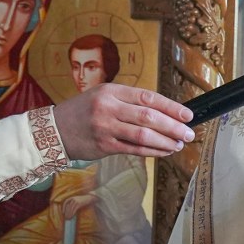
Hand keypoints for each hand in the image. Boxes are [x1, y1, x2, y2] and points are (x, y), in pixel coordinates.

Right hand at [53, 84, 193, 160]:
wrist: (53, 130)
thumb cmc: (84, 111)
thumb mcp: (103, 96)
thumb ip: (130, 101)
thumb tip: (166, 111)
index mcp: (111, 91)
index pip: (148, 97)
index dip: (171, 107)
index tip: (188, 114)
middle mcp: (108, 108)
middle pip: (149, 117)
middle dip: (174, 126)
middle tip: (189, 133)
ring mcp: (105, 127)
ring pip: (143, 135)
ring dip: (166, 141)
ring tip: (179, 144)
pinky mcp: (104, 145)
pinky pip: (135, 150)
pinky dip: (153, 151)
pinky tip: (165, 151)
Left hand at [61, 194, 95, 219]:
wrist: (89, 198)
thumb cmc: (83, 200)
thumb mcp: (77, 199)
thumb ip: (73, 203)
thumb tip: (69, 209)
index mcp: (72, 197)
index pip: (65, 202)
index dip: (63, 207)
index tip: (63, 212)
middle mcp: (73, 199)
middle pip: (68, 207)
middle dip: (67, 212)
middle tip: (66, 217)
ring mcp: (76, 201)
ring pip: (71, 209)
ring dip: (69, 214)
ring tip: (68, 217)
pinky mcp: (79, 204)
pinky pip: (74, 209)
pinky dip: (72, 213)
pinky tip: (72, 216)